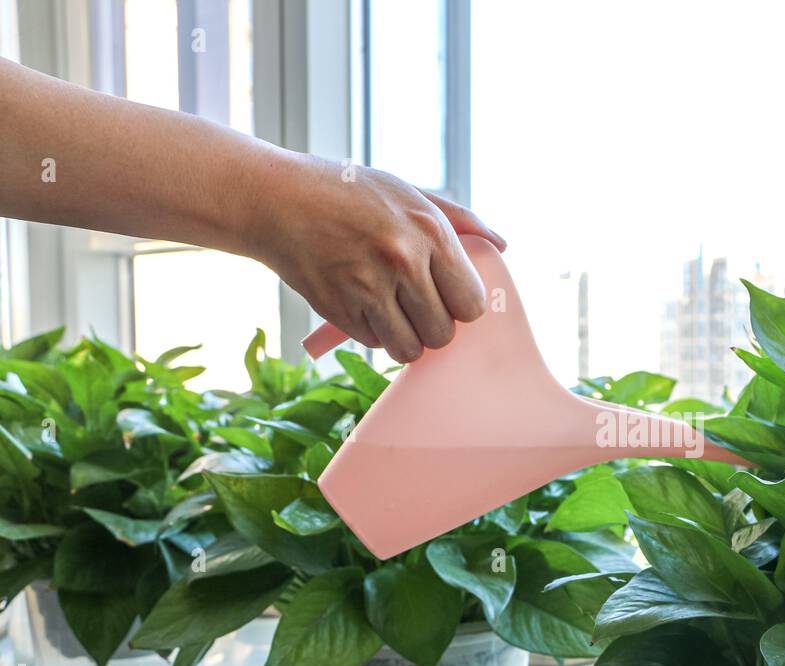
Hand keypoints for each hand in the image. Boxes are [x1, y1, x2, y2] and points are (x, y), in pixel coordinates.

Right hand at [250, 154, 505, 362]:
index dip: (462, 306)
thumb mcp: (408, 192)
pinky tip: (362, 304)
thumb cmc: (350, 194)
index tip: (447, 296)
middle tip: (417, 306)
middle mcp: (402, 261)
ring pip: (410, 349)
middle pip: (443, 333)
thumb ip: (459, 220)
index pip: (472, 304)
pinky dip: (373, 332)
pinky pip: (375, 343)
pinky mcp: (337, 309)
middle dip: (434, 326)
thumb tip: (502, 246)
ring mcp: (367, 287)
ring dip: (405, 337)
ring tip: (393, 311)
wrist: (277, 199)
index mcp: (429, 231)